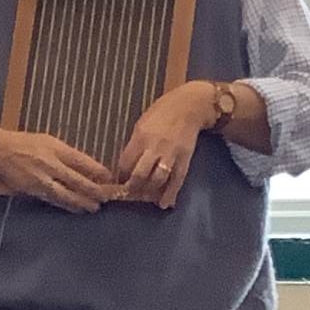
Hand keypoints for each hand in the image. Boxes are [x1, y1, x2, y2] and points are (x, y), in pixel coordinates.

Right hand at [0, 127, 117, 213]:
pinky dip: (66, 205)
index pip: (81, 161)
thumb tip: (86, 168)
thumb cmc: (23, 143)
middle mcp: (49, 163)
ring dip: (81, 202)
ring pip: (66, 193)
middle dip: (93, 191)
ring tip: (94, 207)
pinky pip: (53, 199)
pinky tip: (76, 209)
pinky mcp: (33, 190)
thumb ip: (65, 154)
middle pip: (76, 180)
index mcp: (55, 147)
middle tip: (106, 198)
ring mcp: (41, 178)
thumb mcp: (47, 141)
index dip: (96, 171)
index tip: (108, 177)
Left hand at [116, 83, 213, 207]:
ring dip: (149, 192)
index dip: (120, 175)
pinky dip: (170, 193)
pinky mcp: (185, 158)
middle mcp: (155, 147)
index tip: (119, 181)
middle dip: (132, 188)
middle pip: (140, 174)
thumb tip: (128, 163)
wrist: (190, 105)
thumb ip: (135, 143)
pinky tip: (165, 204)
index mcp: (141, 136)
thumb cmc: (162, 111)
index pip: (125, 162)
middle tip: (129, 193)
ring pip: (157, 179)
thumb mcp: (142, 123)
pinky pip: (177, 179)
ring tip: (145, 197)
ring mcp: (171, 154)